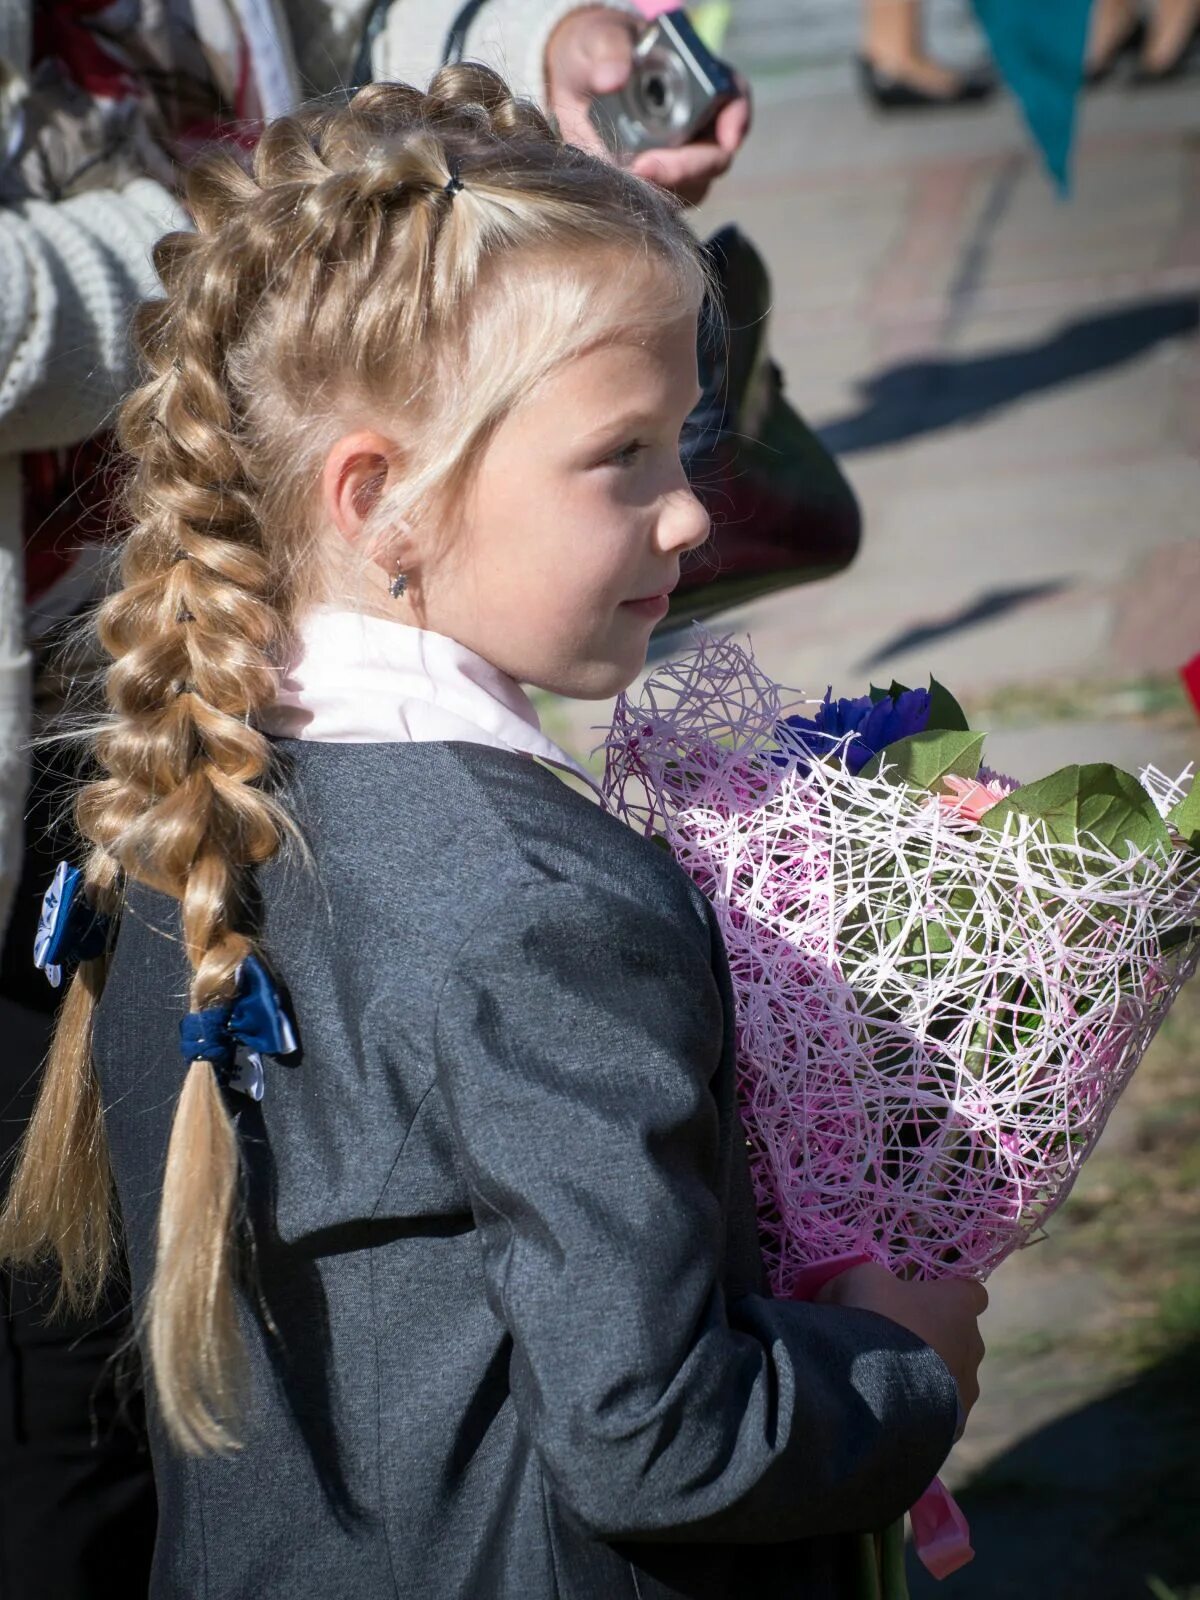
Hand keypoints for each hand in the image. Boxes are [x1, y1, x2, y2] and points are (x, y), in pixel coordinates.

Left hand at [544, 8, 752, 205]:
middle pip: (713, 158)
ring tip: (624, 176)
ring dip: (660, 188)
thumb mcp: (598, 40)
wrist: (569, 92)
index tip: (727, 135)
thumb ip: (607, 50)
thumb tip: (612, 77)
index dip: (737, 119)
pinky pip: (660, 204)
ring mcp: (679, 162)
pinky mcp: (655, 188)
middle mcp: (699, 126)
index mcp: (700, 81)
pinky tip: (618, 189)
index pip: (734, 100)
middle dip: (684, 168)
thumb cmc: (594, 54)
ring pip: (688, 187)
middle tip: (645, 167)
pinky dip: (642, 200)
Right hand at [816, 1263, 986, 1423]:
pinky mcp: (956, 1424)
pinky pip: (942, 1412)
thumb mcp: (861, 1278)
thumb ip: (871, 1281)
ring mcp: (968, 1388)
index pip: (974, 1293)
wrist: (871, 1385)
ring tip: (891, 1382)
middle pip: (961, 1337)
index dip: (951, 1295)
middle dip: (935, 1338)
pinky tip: (894, 1410)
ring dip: (929, 1376)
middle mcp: (973, 1345)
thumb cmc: (873, 1317)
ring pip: (953, 1377)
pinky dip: (923, 1409)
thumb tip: (856, 1291)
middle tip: (896, 1341)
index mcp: (959, 1305)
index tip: (926, 1300)